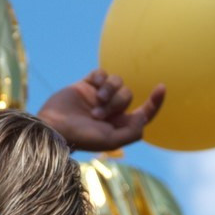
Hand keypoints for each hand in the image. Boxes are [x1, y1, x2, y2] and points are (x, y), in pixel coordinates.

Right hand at [37, 69, 164, 151]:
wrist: (53, 126)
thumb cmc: (81, 137)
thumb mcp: (110, 141)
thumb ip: (132, 132)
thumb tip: (144, 117)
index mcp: (119, 126)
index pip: (144, 112)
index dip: (155, 102)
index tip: (161, 88)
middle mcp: (111, 111)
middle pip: (128, 95)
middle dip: (117, 102)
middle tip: (98, 114)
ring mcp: (99, 97)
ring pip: (117, 82)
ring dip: (109, 90)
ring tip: (94, 102)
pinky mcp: (87, 85)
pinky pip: (102, 73)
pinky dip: (100, 78)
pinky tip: (91, 86)